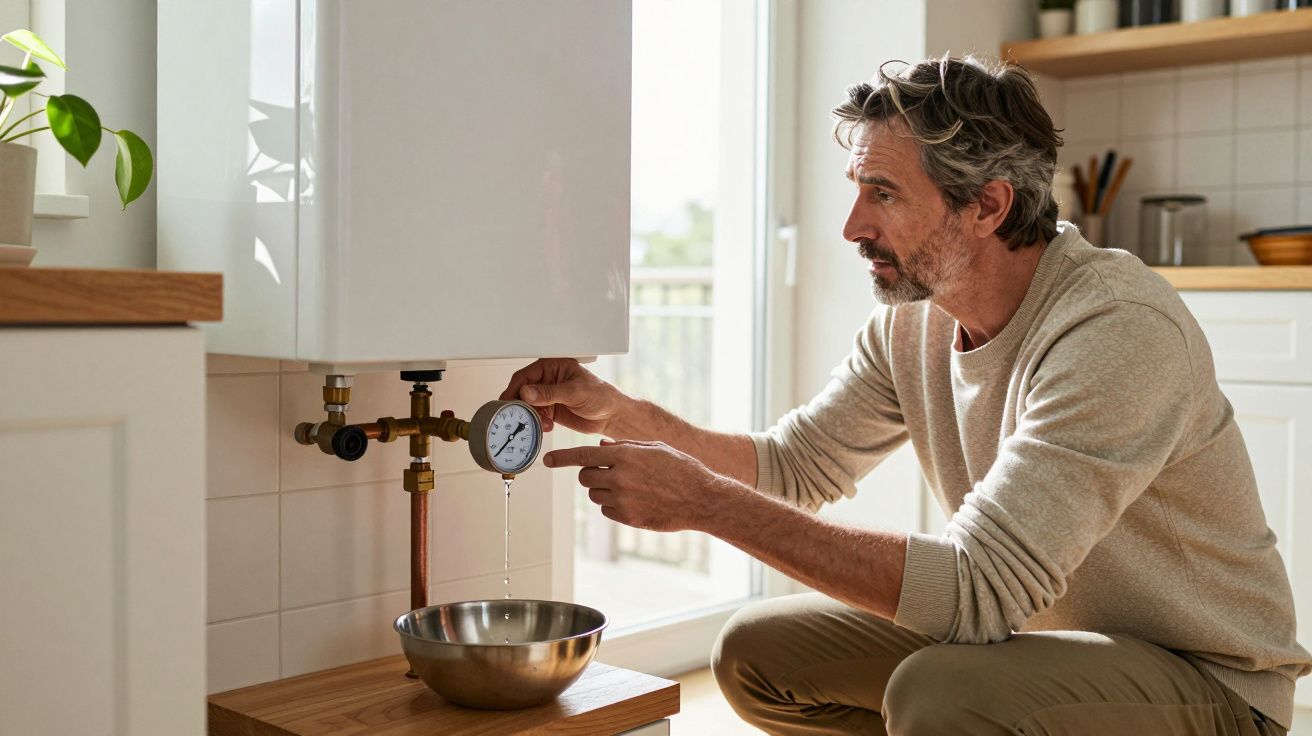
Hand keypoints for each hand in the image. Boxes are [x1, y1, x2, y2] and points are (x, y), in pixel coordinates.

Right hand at [500, 358, 627, 435]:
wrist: (612, 415)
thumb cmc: (602, 396)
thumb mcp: (575, 392)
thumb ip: (550, 393)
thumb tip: (527, 392)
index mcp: (553, 367)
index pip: (526, 375)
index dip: (515, 388)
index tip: (508, 401)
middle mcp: (548, 380)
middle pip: (523, 391)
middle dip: (521, 405)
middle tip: (518, 416)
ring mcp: (549, 395)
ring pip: (528, 405)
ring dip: (530, 415)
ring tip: (539, 422)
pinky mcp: (551, 410)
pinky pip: (536, 416)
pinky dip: (538, 422)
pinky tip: (547, 426)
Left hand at [544, 439, 717, 531]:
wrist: (701, 498)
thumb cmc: (681, 469)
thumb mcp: (654, 448)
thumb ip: (624, 447)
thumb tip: (600, 448)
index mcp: (625, 456)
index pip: (583, 455)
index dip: (562, 458)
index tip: (547, 461)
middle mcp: (620, 478)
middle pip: (585, 477)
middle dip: (591, 474)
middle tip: (609, 473)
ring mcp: (623, 500)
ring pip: (594, 495)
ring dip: (603, 490)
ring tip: (630, 487)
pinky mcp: (628, 518)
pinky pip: (606, 511)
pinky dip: (613, 506)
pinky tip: (636, 500)